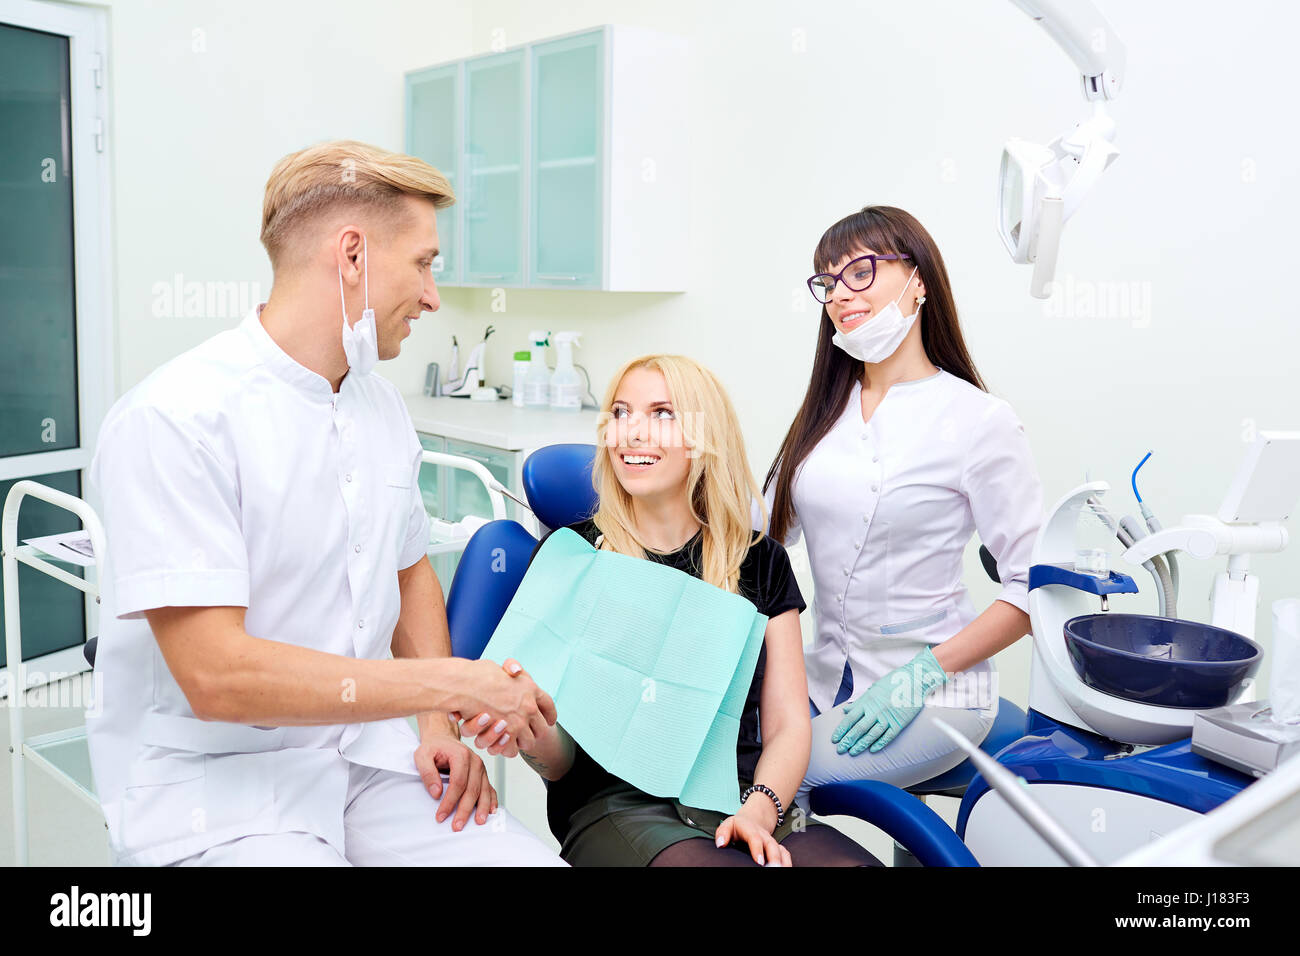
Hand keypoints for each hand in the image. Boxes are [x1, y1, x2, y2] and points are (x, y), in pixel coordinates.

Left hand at [414, 733, 496, 830]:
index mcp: (461, 755)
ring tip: (478, 822)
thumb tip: (436, 793)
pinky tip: (491, 811)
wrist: (443, 738)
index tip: (440, 816)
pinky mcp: (483, 774)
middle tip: (457, 826)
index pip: (458, 782)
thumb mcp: (422, 756)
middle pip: (472, 789)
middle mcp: (475, 761)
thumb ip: (427, 773)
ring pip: (484, 791)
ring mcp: (481, 768)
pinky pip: (490, 788)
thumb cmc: (433, 748)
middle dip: (465, 809)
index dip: (450, 801)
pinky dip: (491, 800)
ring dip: (481, 808)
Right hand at [449, 658, 555, 750]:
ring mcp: (518, 722)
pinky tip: (503, 744)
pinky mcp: (505, 735)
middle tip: (530, 732)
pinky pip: (512, 750)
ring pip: (529, 742)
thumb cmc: (477, 675)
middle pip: (543, 729)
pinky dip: (507, 749)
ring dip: (522, 742)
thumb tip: (516, 671)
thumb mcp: (499, 666)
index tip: (549, 720)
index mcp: (531, 689)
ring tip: (514, 739)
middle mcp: (528, 707)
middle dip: (536, 732)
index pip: (549, 705)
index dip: (550, 714)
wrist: (462, 684)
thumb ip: (511, 667)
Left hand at [714, 814, 790, 866]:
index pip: (755, 838)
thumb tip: (721, 844)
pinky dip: (787, 861)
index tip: (759, 862)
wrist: (752, 819)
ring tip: (783, 870)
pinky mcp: (777, 847)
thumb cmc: (737, 827)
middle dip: (774, 858)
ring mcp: (771, 841)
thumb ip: (722, 833)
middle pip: (772, 845)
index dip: (758, 849)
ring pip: (781, 850)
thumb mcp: (727, 825)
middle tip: (773, 868)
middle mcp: (764, 835)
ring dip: (783, 862)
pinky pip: (785, 854)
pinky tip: (786, 868)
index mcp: (750, 829)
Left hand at [831, 647, 947, 754]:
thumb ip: (859, 702)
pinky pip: (888, 736)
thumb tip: (846, 710)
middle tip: (840, 750)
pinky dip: (879, 744)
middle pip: (858, 728)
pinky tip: (872, 750)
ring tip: (852, 752)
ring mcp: (888, 717)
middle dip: (848, 740)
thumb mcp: (873, 689)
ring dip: (861, 744)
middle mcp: (876, 710)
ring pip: (872, 734)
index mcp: (868, 701)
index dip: (841, 730)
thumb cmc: (894, 682)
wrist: (915, 679)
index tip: (834, 739)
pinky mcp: (900, 722)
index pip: (850, 719)